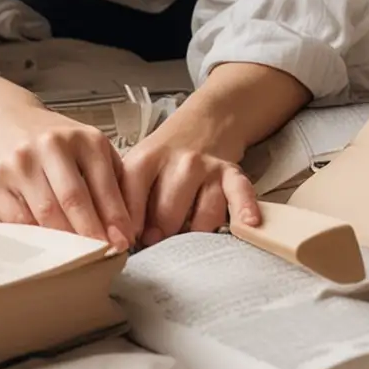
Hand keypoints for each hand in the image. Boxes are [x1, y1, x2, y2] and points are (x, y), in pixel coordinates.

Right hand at [0, 99, 133, 250]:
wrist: (3, 120)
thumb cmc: (52, 140)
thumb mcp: (88, 146)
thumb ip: (110, 177)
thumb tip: (127, 224)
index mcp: (82, 138)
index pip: (103, 185)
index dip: (115, 219)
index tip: (123, 242)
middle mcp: (51, 146)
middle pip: (74, 201)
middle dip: (92, 235)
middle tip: (103, 255)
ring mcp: (21, 163)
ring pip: (46, 214)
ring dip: (65, 241)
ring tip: (78, 257)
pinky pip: (19, 220)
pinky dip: (36, 238)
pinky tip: (48, 246)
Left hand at [121, 111, 258, 246]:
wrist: (203, 122)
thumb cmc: (164, 157)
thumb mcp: (136, 167)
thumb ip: (126, 200)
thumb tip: (121, 243)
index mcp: (145, 161)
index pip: (130, 201)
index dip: (126, 230)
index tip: (125, 246)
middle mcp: (178, 163)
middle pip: (167, 217)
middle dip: (160, 238)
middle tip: (157, 243)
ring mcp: (207, 168)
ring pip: (201, 217)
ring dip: (194, 236)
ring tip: (186, 241)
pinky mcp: (231, 174)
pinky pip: (240, 194)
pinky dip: (244, 209)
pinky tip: (248, 223)